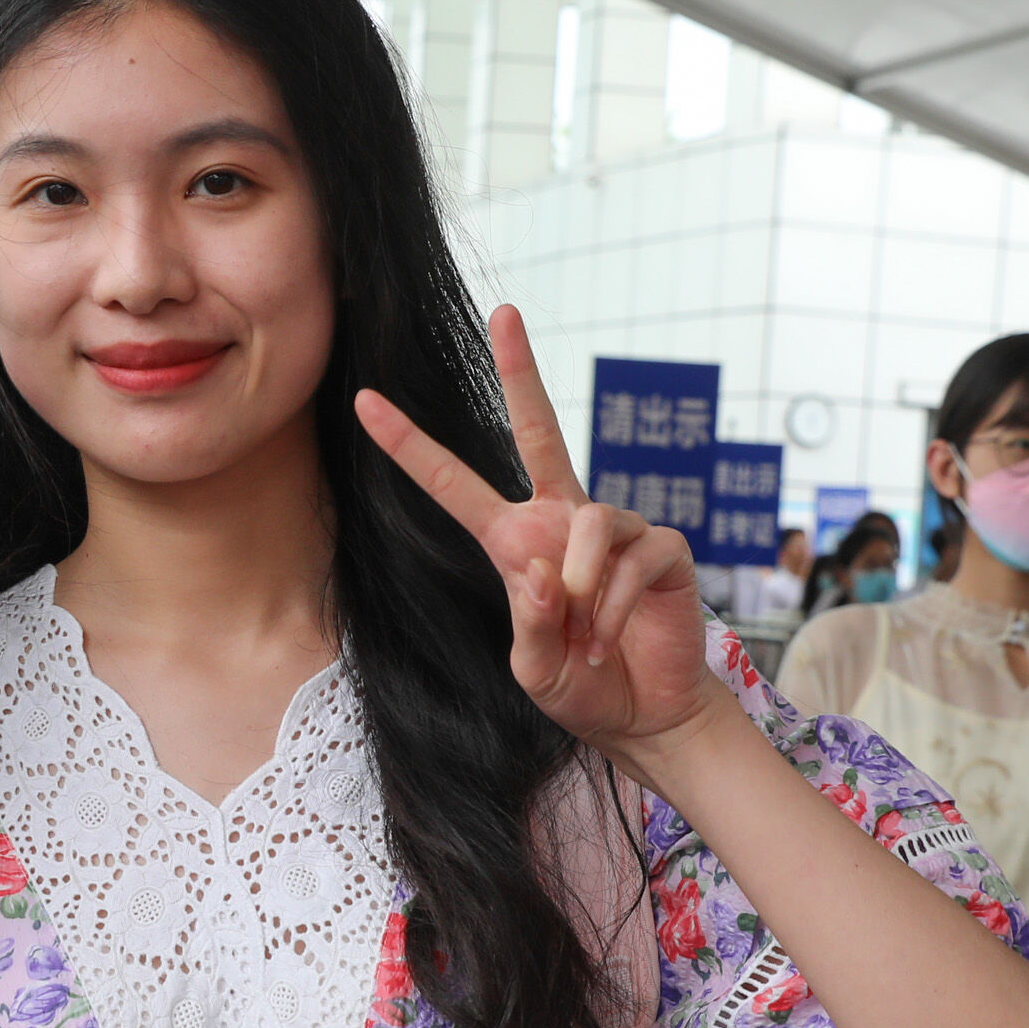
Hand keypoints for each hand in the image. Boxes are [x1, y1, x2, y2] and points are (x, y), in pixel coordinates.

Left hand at [357, 306, 714, 756]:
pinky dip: (613, 610)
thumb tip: (541, 568)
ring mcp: (615, 530)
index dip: (410, 446)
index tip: (367, 401)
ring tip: (585, 634)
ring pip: (591, 522)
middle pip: (539, 429)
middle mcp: (561, 520)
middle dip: (521, 370)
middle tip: (502, 312)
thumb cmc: (582, 687)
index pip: (454, 484)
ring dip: (582, 589)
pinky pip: (630, 560)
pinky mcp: (662, 548)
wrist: (646, 714)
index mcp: (514, 541)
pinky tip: (610, 640)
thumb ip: (529, 621)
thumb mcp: (534, 668)